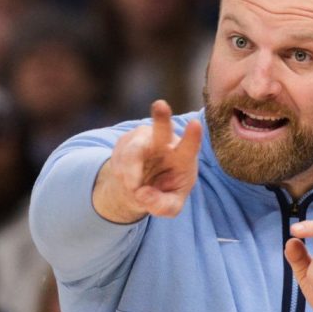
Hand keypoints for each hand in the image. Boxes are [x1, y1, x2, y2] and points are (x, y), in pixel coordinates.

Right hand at [93, 100, 201, 222]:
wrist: (140, 187)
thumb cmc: (164, 192)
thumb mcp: (170, 206)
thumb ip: (163, 206)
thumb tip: (142, 194)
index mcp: (183, 157)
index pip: (190, 146)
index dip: (192, 136)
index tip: (195, 124)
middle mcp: (165, 142)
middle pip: (162, 129)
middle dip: (161, 118)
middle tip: (160, 105)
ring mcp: (144, 138)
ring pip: (132, 154)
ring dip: (130, 176)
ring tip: (134, 187)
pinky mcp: (125, 140)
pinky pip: (117, 158)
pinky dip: (121, 174)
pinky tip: (128, 177)